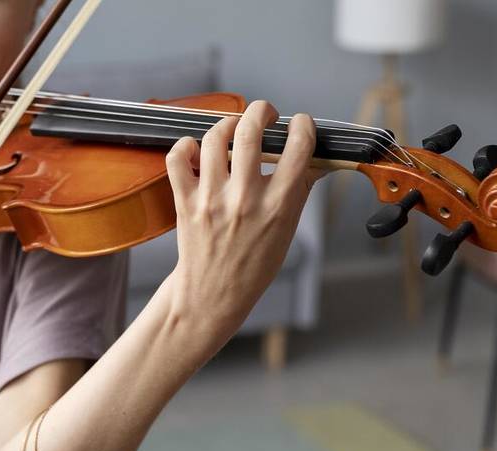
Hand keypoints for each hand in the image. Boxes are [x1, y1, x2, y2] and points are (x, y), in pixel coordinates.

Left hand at [165, 101, 318, 343]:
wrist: (214, 294)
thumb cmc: (254, 264)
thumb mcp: (287, 230)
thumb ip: (299, 190)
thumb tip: (318, 158)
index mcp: (278, 206)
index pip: (299, 146)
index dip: (303, 125)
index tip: (299, 124)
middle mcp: (245, 199)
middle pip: (251, 131)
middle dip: (261, 111)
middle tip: (264, 114)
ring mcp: (212, 200)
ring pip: (215, 138)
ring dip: (227, 125)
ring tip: (233, 131)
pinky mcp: (185, 203)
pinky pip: (178, 158)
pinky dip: (186, 146)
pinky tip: (198, 151)